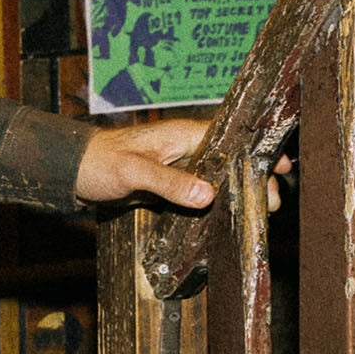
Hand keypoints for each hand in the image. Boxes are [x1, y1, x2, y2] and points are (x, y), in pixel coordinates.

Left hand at [74, 117, 293, 212]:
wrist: (71, 174)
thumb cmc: (99, 162)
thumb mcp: (135, 171)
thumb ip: (170, 182)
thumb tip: (207, 196)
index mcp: (184, 135)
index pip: (232, 139)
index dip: (259, 151)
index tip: (283, 166)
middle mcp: (185, 149)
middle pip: (230, 162)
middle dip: (253, 179)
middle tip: (272, 203)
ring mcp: (177, 168)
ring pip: (216, 179)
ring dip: (235, 193)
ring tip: (259, 211)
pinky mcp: (167, 186)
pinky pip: (196, 194)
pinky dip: (212, 204)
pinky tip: (225, 218)